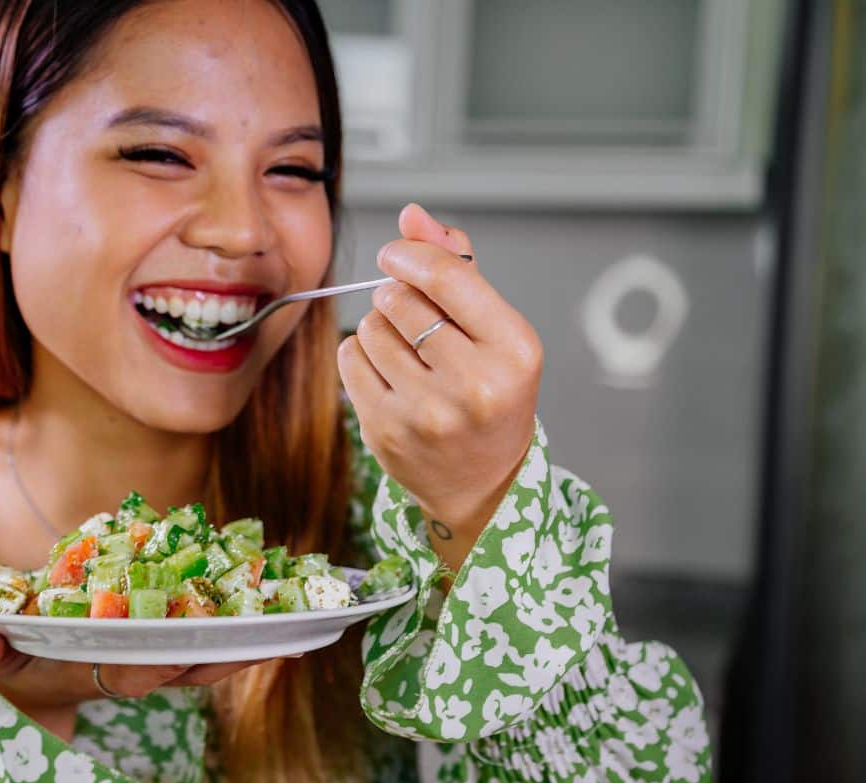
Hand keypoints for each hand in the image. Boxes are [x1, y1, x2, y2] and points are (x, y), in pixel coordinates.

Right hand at [0, 621, 273, 740]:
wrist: (36, 672)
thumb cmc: (15, 664)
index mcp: (94, 672)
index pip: (131, 674)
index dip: (156, 663)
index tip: (180, 649)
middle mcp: (134, 668)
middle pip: (188, 665)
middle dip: (224, 651)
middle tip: (264, 631)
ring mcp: (158, 656)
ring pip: (209, 650)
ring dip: (248, 637)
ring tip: (291, 618)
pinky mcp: (173, 636)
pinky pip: (214, 631)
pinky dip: (245, 623)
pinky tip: (283, 607)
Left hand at [337, 203, 541, 566]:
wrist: (482, 483)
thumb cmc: (492, 396)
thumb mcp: (496, 332)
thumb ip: (459, 268)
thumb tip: (412, 216)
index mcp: (514, 351)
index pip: (448, 278)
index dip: (411, 254)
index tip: (394, 254)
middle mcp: (474, 384)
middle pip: (402, 299)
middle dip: (398, 295)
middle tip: (413, 317)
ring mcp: (427, 412)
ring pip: (371, 328)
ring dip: (380, 327)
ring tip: (406, 351)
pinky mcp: (385, 430)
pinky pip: (351, 359)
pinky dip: (361, 355)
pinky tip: (388, 372)